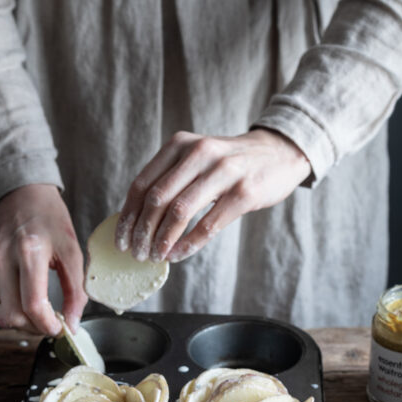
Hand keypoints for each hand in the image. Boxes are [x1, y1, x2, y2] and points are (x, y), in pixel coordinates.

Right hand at [0, 184, 86, 335]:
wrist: (20, 192)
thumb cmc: (49, 217)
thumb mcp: (72, 249)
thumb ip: (76, 289)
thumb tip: (73, 323)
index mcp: (30, 251)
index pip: (32, 305)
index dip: (47, 325)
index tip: (61, 329)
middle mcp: (3, 259)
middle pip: (11, 317)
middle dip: (33, 328)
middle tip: (51, 324)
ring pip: (1, 313)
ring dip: (23, 321)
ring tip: (41, 312)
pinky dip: (14, 304)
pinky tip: (27, 292)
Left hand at [115, 128, 311, 261]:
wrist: (280, 152)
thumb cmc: (231, 162)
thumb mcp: (196, 158)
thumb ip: (170, 179)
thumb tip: (136, 220)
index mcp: (180, 145)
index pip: (142, 184)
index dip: (128, 216)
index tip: (121, 240)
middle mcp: (199, 153)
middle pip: (157, 199)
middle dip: (142, 232)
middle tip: (137, 254)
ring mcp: (223, 171)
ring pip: (179, 211)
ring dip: (162, 240)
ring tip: (155, 257)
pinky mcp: (244, 191)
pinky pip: (208, 224)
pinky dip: (188, 244)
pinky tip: (178, 255)